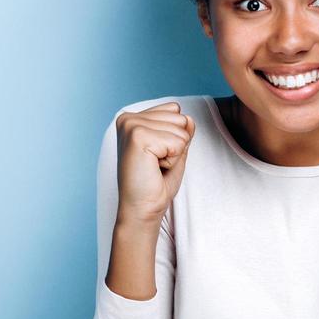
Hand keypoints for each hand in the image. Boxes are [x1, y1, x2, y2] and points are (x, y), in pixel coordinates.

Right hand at [115, 102, 194, 225]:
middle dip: (176, 145)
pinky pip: (178, 142)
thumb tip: (189, 118)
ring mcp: (131, 125)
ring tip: (154, 166)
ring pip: (181, 130)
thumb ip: (182, 131)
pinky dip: (172, 160)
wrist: (142, 209)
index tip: (156, 156)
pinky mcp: (138, 137)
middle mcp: (128, 118)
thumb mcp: (174, 151)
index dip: (174, 137)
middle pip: (180, 118)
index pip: (175, 110)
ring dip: (174, 153)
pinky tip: (153, 169)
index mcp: (133, 118)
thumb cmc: (155, 184)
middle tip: (155, 164)